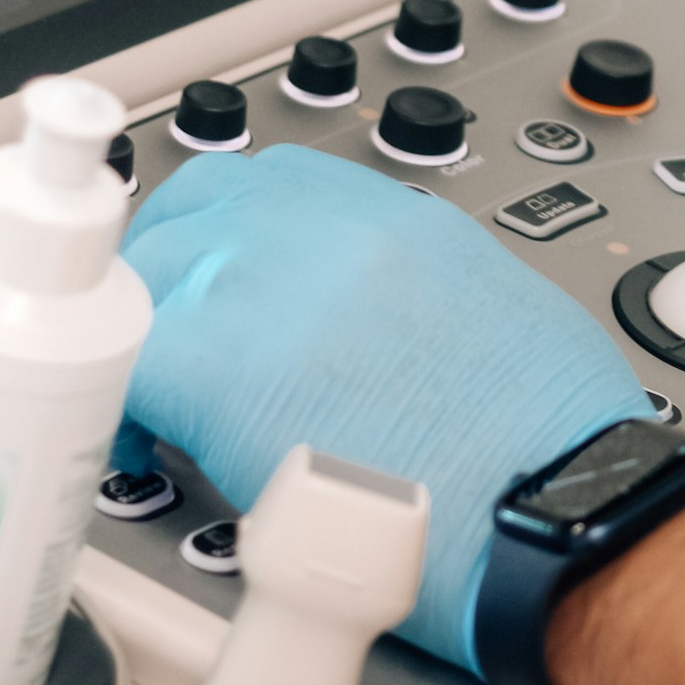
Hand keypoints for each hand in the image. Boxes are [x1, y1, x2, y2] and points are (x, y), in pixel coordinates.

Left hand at [112, 146, 654, 666]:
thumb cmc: (551, 442)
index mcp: (396, 216)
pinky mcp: (221, 364)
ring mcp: (270, 283)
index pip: (274, 183)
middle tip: (179, 343)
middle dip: (177, 270)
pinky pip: (128, 361)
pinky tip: (150, 449)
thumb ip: (410, 294)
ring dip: (151, 328)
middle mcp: (327, 229)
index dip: (235, 239)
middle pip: (197, 207)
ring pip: (154, 270)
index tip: (228, 287)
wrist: (556, 501)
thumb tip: (367, 332)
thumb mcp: (492, 313)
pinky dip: (128, 404)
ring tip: (165, 401)